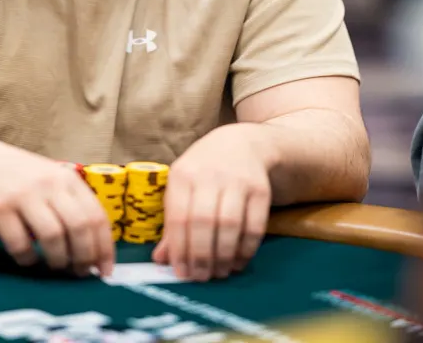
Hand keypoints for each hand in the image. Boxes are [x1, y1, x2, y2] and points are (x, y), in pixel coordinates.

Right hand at [0, 136, 114, 276]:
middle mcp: (48, 184)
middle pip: (79, 228)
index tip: (104, 270)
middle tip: (79, 272)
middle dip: (84, 258)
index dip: (104, 248)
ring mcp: (23, 195)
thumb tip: (95, 250)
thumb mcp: (51, 180)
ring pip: (53, 237)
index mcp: (67, 179)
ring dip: (58, 260)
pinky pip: (20, 243)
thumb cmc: (20, 177)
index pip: (97, 217)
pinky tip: (27, 257)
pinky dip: (27, 258)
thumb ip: (71, 205)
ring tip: (54, 265)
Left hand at [152, 124, 272, 280]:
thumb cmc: (204, 171)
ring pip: (229, 224)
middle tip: (201, 277)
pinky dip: (246, 249)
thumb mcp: (182, 188)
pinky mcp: (260, 189)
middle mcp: (209, 174)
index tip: (181, 272)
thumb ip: (172, 223)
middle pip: (203, 222)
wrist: (242, 144)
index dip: (179, 249)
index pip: (178, 217)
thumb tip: (161, 260)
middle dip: (201, 256)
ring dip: (224, 255)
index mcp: (183, 174)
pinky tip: (238, 261)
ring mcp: (237, 180)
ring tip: (219, 272)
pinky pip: (254, 225)